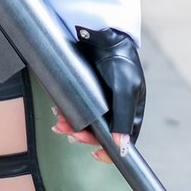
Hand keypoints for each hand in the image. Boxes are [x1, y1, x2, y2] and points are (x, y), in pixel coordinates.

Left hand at [52, 28, 145, 162]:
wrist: (101, 34)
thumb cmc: (120, 60)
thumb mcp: (125, 88)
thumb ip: (123, 117)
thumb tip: (122, 147)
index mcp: (131, 111)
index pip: (123, 140)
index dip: (110, 151)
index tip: (96, 156)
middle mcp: (116, 109)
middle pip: (100, 133)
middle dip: (83, 135)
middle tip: (69, 132)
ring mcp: (100, 100)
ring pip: (86, 121)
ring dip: (72, 124)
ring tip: (60, 122)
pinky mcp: (86, 91)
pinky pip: (76, 107)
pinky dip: (67, 110)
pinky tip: (59, 108)